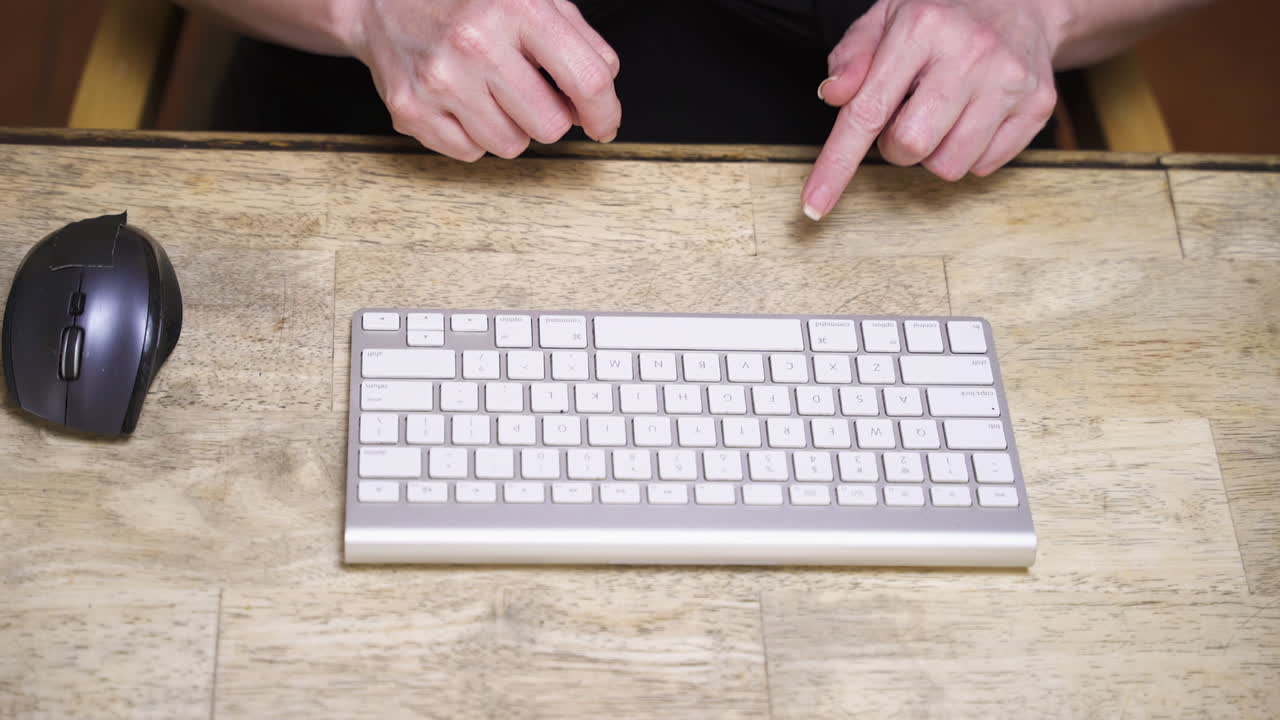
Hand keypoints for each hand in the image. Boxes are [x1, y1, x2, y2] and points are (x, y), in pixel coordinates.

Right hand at [348, 0, 621, 160]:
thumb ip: (579, 41)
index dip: (605, 112)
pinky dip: (473, 134)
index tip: (603, 123)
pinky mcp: (411, 109)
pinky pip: (471, 153)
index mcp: (516, 6)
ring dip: (510, 127)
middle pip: (550, 126)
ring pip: (512, 146)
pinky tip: (460, 100)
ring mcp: (440, 79)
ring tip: (489, 90)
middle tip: (528, 91)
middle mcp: (477, 43)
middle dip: (549, 116)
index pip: (587, 80)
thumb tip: (600, 101)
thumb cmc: (466, 0)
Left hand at [803, 0, 1061, 219]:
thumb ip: (852, 57)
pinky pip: (985, 166)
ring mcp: (1009, 80)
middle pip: (910, 146)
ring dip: (933, 153)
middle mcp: (970, 52)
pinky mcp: (1038, 104)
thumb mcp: (886, 16)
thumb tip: (832, 96)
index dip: (837, 164)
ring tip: (941, 114)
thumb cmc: (942, 13)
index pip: (868, 111)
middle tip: (906, 115)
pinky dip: (969, 152)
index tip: (814, 205)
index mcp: (922, 26)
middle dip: (895, 147)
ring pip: (949, 165)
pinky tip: (973, 116)